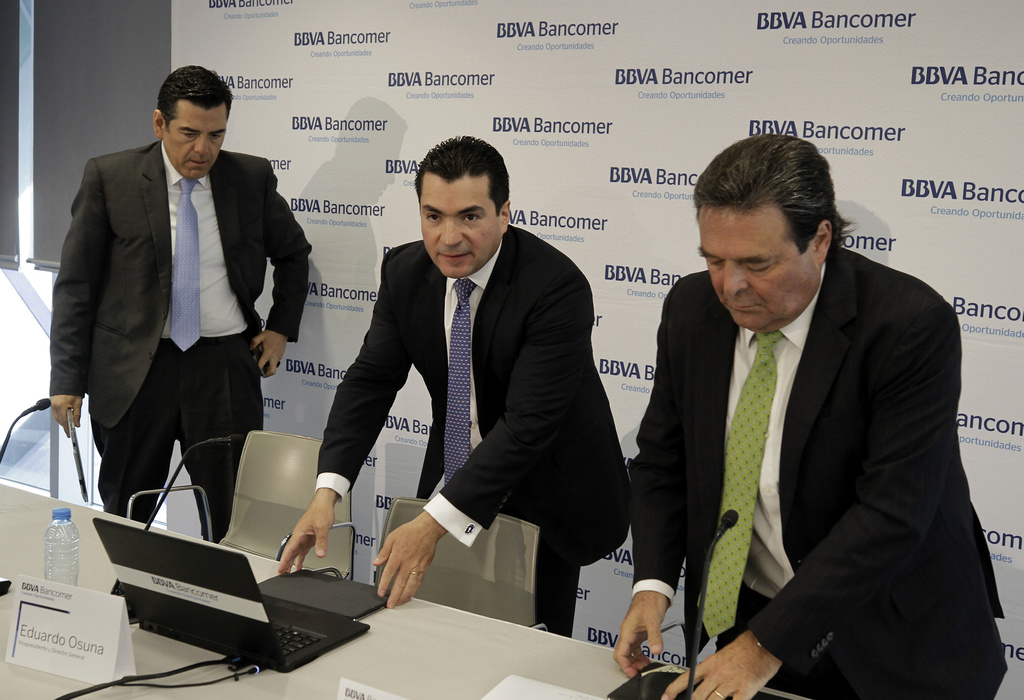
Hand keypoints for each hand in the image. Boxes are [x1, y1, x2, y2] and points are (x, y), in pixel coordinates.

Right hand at [50, 395, 82, 437]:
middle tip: (69, 430)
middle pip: (59, 420)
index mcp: (61, 406)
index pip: (63, 421)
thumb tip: (77, 424)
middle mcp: (54, 405)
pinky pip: (55, 412)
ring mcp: (52, 404)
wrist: (67, 382)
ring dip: (62, 421)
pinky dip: (59, 416)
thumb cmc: (73, 391)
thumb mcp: (78, 403)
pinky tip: (64, 417)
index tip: (69, 434)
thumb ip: (77, 415)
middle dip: (64, 426)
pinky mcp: (52, 402)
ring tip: (68, 425)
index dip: (66, 428)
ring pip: (56, 417)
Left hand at [250, 329, 287, 376]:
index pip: (262, 365)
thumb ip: (254, 342)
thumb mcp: (260, 336)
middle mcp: (274, 357)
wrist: (281, 332)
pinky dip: (271, 363)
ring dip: (268, 368)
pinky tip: (267, 358)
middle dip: (266, 374)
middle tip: (261, 373)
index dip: (258, 369)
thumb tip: (250, 349)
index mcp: (268, 353)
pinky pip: (276, 363)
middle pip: (272, 371)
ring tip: (263, 363)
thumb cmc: (271, 334)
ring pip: (274, 367)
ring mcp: (278, 357)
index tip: (255, 370)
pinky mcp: (280, 356)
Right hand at [277, 488, 339, 573]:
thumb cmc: (321, 511)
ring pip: (296, 552)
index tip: (280, 569)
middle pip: (291, 552)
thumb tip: (320, 553)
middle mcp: (300, 536)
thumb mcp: (322, 527)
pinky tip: (300, 565)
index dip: (284, 560)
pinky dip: (301, 558)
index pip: (290, 549)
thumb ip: (321, 542)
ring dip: (292, 562)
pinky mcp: (309, 538)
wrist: (324, 504)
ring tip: (289, 573)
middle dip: (286, 564)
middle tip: (282, 574)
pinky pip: (303, 550)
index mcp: (299, 533)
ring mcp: (304, 537)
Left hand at [372, 511, 446, 608]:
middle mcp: (408, 562)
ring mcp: (417, 566)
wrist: (427, 529)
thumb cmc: (411, 531)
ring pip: (411, 585)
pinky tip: (410, 595)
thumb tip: (376, 562)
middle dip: (394, 596)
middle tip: (390, 604)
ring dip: (404, 596)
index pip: (389, 573)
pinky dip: (414, 590)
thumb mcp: (392, 537)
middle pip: (400, 583)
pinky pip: (419, 582)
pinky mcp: (424, 567)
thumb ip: (384, 552)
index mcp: (399, 555)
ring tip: (399, 603)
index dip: (384, 584)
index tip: (381, 592)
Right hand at [614, 590, 670, 677]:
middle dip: (630, 665)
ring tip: (646, 665)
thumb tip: (656, 650)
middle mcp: (628, 633)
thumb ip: (655, 636)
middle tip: (642, 671)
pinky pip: (636, 647)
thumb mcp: (653, 619)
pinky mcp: (639, 632)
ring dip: (636, 661)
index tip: (634, 673)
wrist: (652, 591)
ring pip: (629, 652)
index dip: (626, 666)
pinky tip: (648, 657)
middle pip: (623, 655)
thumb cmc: (649, 601)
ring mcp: (633, 633)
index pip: (620, 654)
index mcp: (627, 631)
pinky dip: (640, 655)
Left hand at [662, 631, 782, 699]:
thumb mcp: (721, 655)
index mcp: (710, 664)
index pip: (687, 678)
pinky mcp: (745, 691)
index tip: (666, 697)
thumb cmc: (744, 649)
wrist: (762, 644)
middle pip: (697, 696)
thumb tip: (702, 682)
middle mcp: (717, 674)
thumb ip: (711, 670)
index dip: (674, 689)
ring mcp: (730, 683)